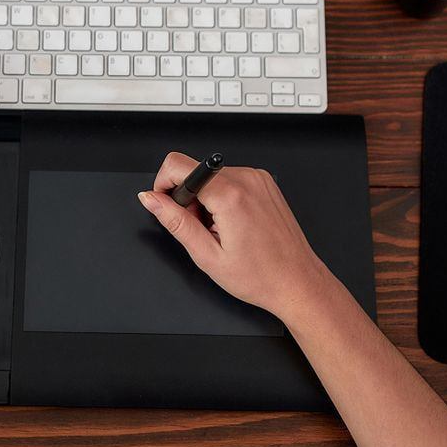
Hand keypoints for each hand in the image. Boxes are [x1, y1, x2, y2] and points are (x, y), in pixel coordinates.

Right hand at [138, 152, 325, 319]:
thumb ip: (174, 222)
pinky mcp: (264, 181)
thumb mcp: (206, 255)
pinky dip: (223, 198)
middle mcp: (247, 179)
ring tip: (222, 230)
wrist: (297, 281)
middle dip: (189, 199)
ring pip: (211, 176)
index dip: (165, 185)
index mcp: (230, 196)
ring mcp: (258, 178)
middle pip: (194, 171)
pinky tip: (234, 223)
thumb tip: (150, 199)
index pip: (178, 165)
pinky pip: (230, 179)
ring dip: (207, 200)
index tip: (170, 206)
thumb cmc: (260, 276)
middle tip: (204, 230)